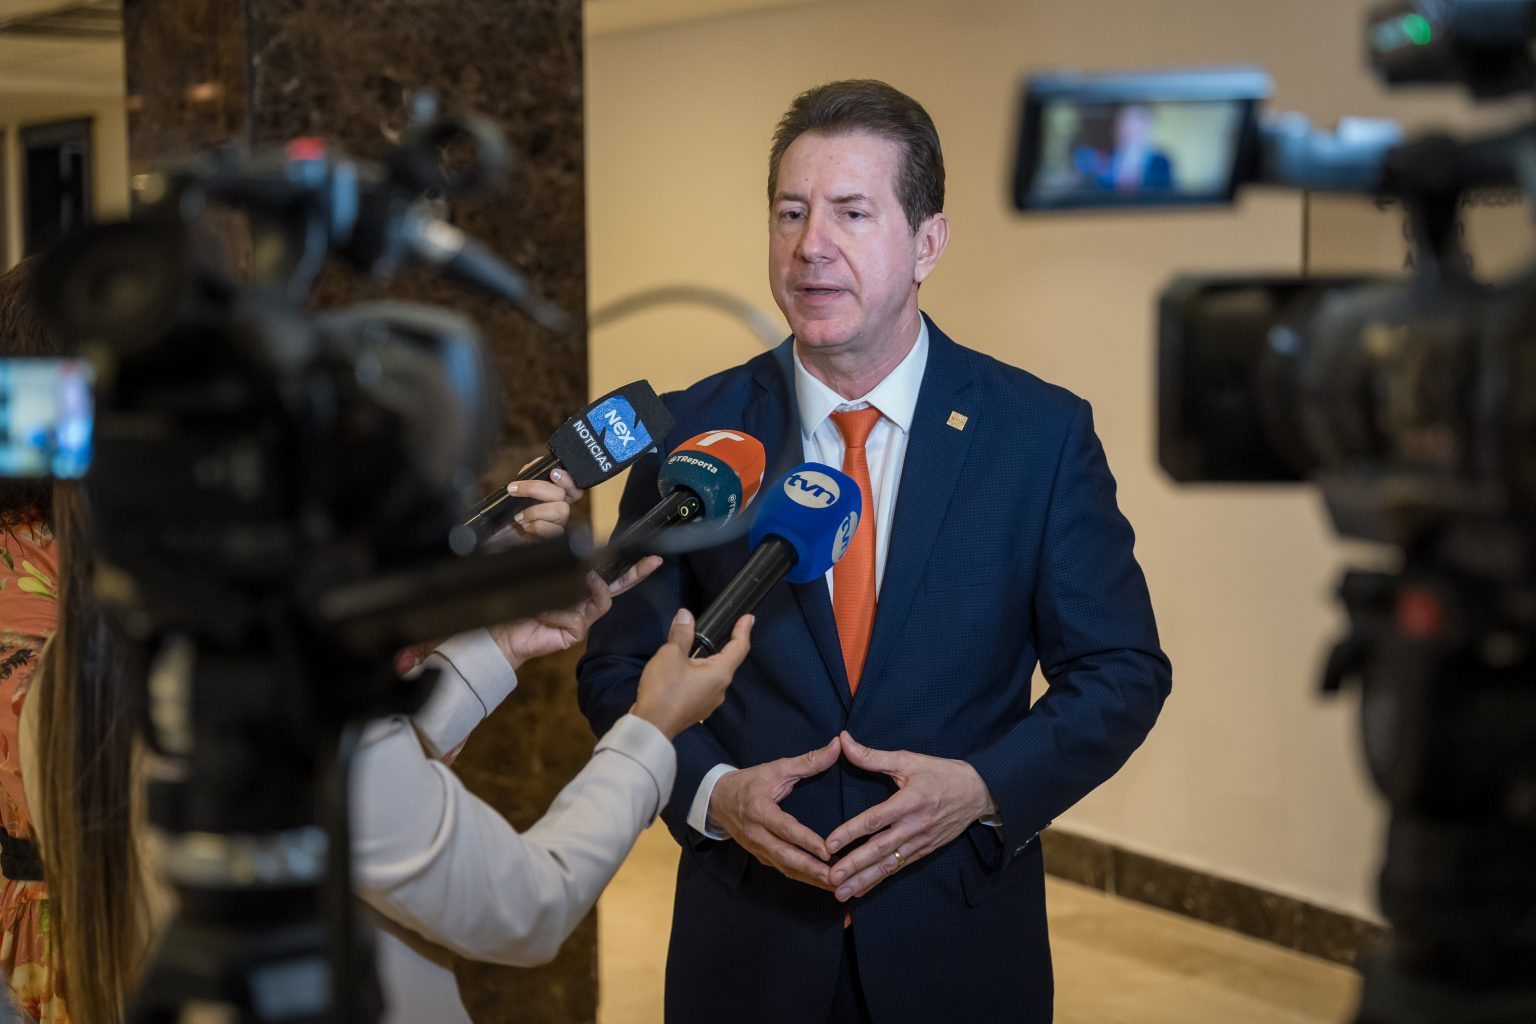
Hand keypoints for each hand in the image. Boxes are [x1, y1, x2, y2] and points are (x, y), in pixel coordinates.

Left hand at [482, 466, 582, 548]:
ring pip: (561, 510)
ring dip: (535, 510)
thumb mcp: (515, 489)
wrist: (497, 536)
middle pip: (563, 493)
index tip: (553, 473)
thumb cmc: (508, 513)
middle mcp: (560, 508)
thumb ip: (527, 474)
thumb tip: (536, 463)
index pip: (573, 485)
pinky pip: (553, 530)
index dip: (567, 479)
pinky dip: (536, 526)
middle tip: (514, 490)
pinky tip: (525, 527)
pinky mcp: (553, 538)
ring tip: (519, 516)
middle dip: (536, 488)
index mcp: (555, 495)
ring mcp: (558, 524)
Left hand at [487, 557, 662, 670]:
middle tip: (651, 561)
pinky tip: (543, 613)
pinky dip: (557, 611)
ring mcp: (581, 619)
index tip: (648, 555)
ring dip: (588, 589)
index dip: (628, 565)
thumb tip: (583, 559)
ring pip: (601, 600)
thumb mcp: (539, 574)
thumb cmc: (514, 600)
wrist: (498, 632)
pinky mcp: (574, 633)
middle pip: (616, 586)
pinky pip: (575, 617)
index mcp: (577, 585)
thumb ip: (561, 564)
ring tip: (574, 584)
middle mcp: (583, 602)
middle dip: (636, 574)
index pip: (606, 572)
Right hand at [632, 609, 752, 739]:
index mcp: (720, 673)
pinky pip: (701, 687)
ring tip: (685, 654)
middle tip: (707, 632)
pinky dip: (695, 676)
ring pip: (711, 676)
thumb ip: (681, 634)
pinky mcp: (697, 710)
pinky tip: (680, 674)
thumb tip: (686, 615)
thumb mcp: (670, 655)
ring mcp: (709, 703)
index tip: (748, 618)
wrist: (651, 727)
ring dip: (702, 663)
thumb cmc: (664, 690)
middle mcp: (720, 689)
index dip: (743, 630)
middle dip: (717, 646)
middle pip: (724, 662)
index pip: (739, 647)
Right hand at [707, 737, 840, 889]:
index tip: (827, 851)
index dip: (806, 841)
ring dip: (811, 879)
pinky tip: (822, 882)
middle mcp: (756, 834)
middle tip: (836, 877)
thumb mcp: (776, 768)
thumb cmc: (750, 782)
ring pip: (786, 868)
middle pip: (786, 857)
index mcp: (759, 810)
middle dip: (811, 869)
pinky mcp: (760, 856)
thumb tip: (837, 745)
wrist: (717, 800)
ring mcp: (757, 848)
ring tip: (836, 885)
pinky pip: (783, 870)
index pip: (785, 829)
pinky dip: (803, 878)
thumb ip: (808, 761)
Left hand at [824, 731, 996, 902]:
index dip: (850, 832)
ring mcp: (920, 842)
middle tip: (831, 878)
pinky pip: (898, 868)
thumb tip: (842, 741)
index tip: (829, 844)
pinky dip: (879, 880)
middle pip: (880, 849)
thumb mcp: (907, 760)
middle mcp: (914, 826)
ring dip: (864, 880)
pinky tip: (861, 890)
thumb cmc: (940, 773)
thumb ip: (872, 756)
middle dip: (854, 865)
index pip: (875, 820)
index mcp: (909, 801)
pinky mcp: (924, 851)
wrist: (978, 792)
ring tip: (841, 893)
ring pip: (888, 865)